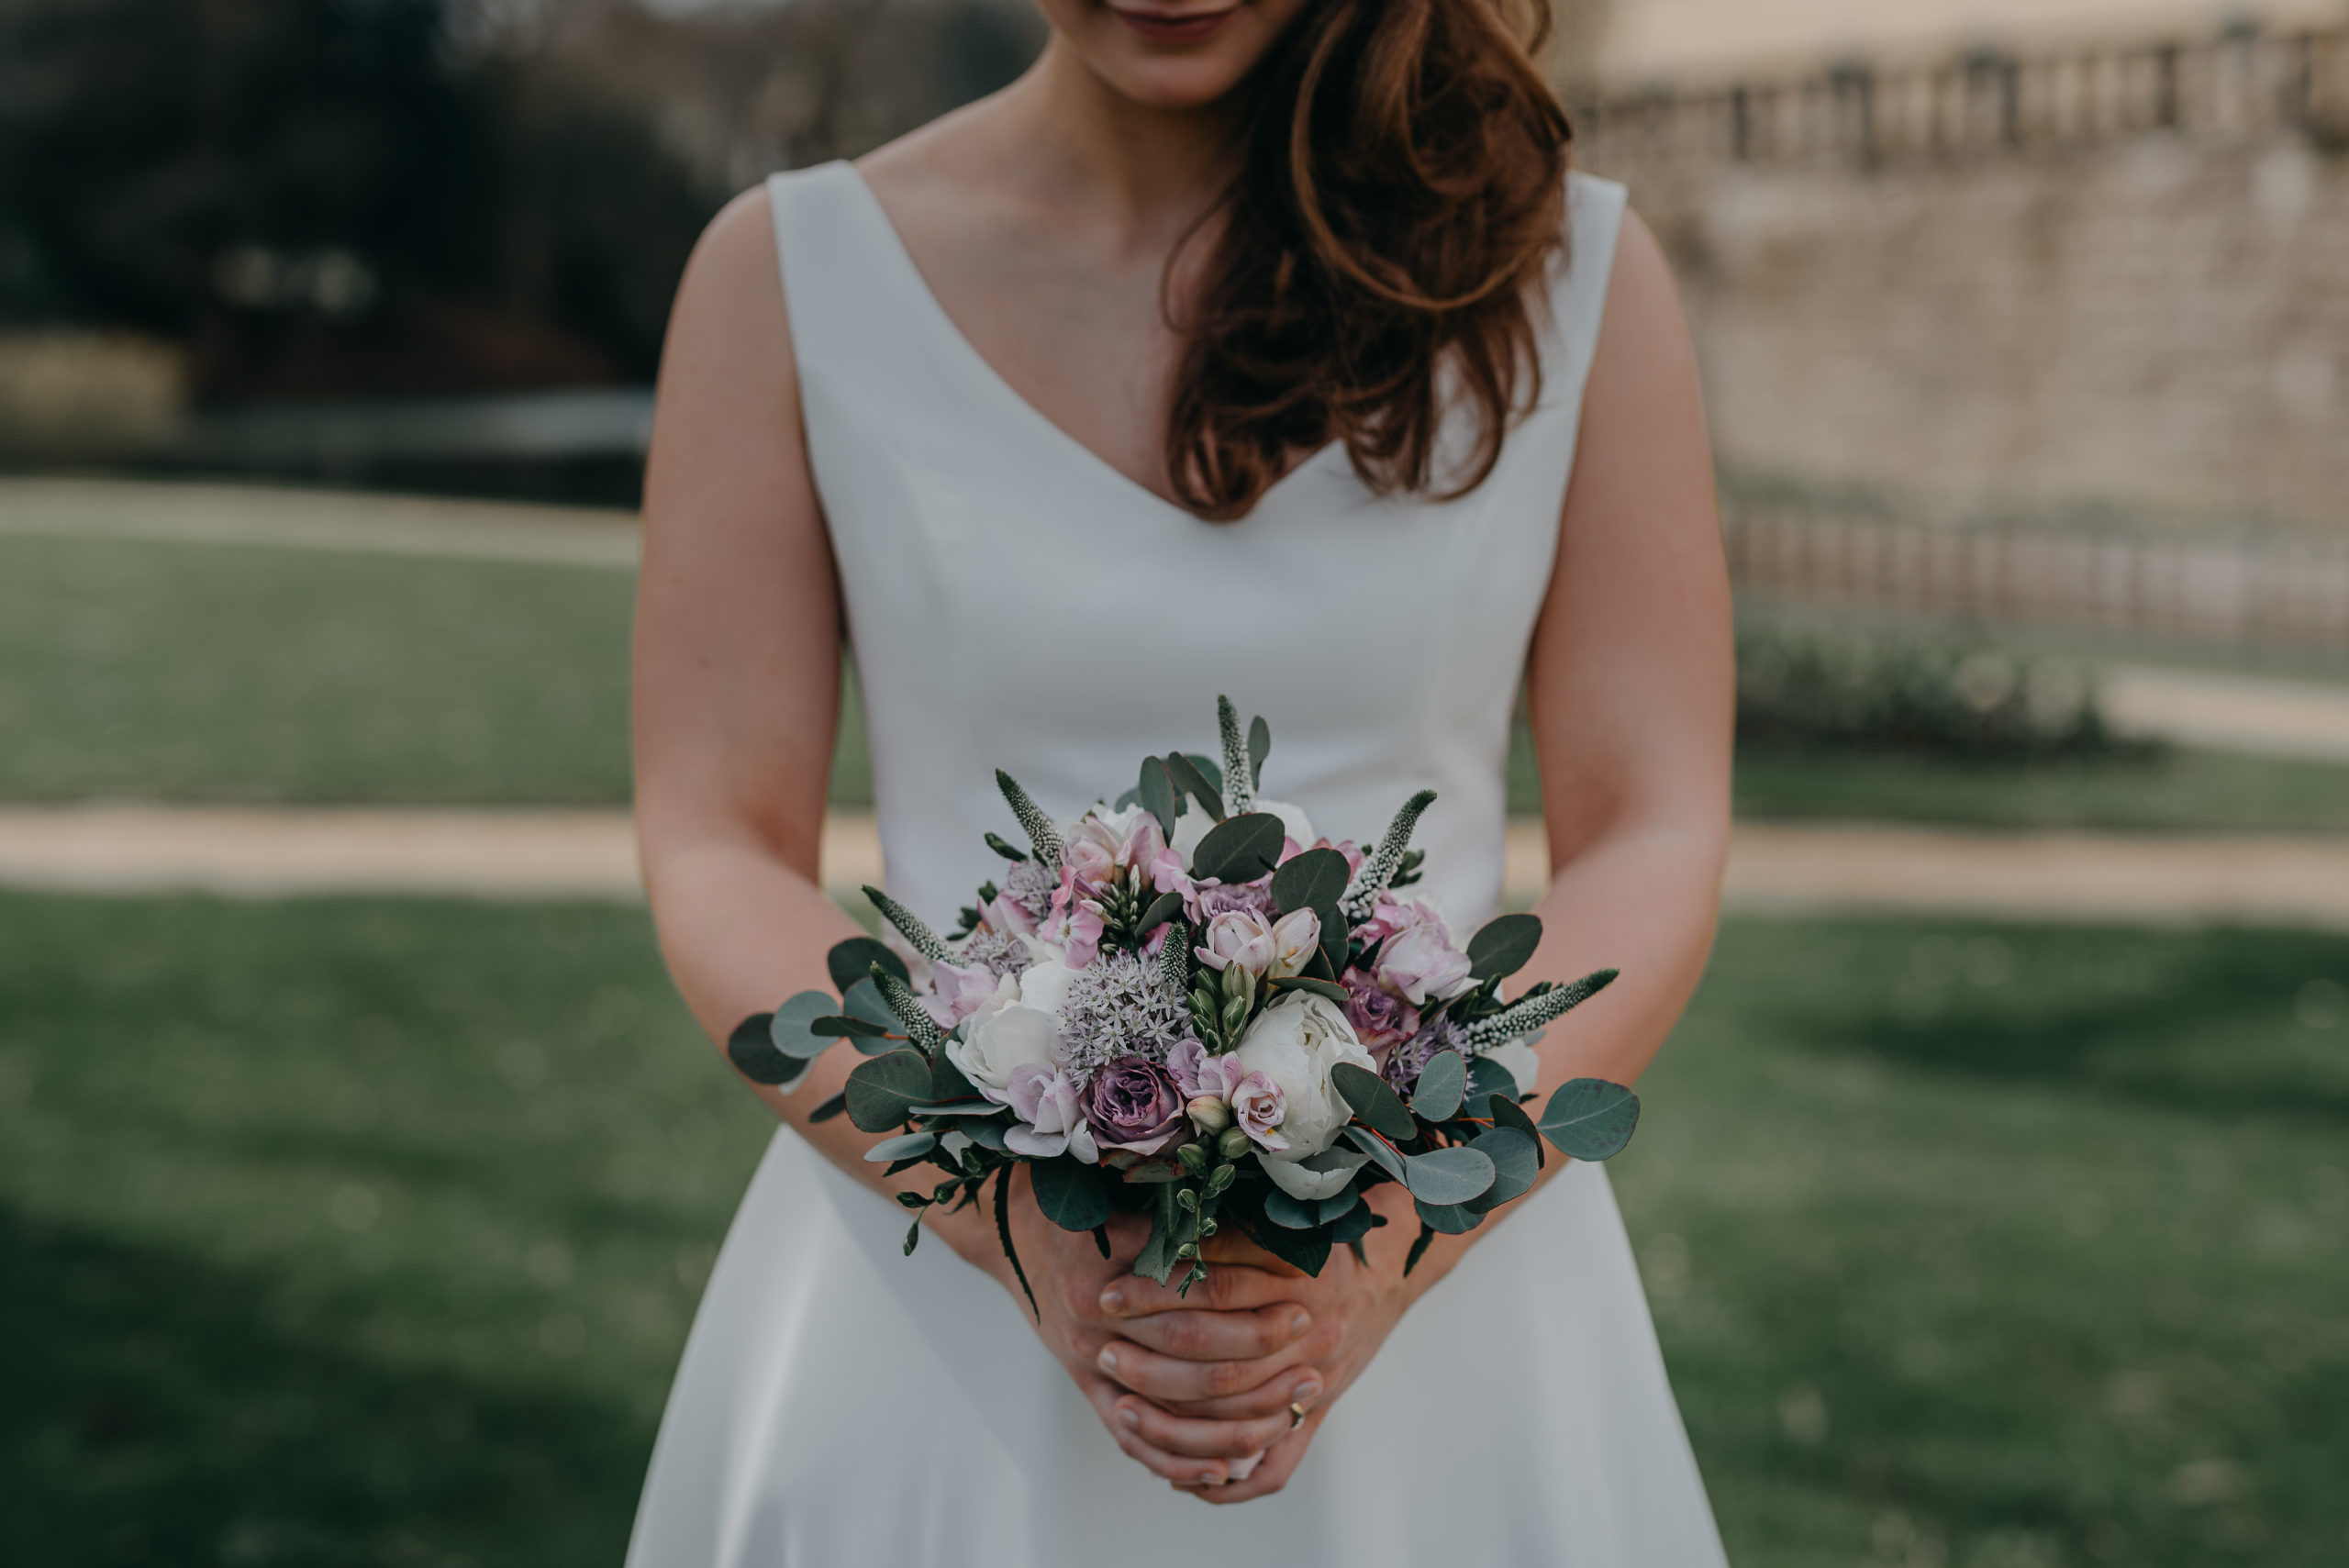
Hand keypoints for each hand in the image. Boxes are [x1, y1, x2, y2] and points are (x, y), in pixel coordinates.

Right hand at [926, 1166, 1322, 1488]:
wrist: (1005, 1228)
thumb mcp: (1120, 1188)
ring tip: (1297, 1405)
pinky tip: (1228, 1469)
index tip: (1309, 1290)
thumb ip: (1178, 1200)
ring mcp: (1089, 1363)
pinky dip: (1181, 1459)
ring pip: (1172, 1408)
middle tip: (1323, 1349)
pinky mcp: (1087, 1389)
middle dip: (1264, 1351)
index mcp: (1109, 1268)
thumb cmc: (1071, 1197)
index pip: (1197, 1290)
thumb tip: (1254, 1197)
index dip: (1257, 1292)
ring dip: (1239, 1415)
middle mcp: (1097, 1322)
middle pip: (1193, 1352)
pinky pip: (1135, 1441)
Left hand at [1096, 1181, 1433, 1502]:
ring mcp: (1314, 1383)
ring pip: (1237, 1422)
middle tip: (1105, 1353)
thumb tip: (1145, 1225)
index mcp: (1299, 1277)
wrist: (1387, 1271)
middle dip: (1153, 1361)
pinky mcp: (1317, 1415)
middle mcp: (1310, 1336)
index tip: (1108, 1292)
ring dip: (1174, 1421)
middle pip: (1219, 1362)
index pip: (1213, 1288)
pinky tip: (1182, 1476)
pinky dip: (1227, 1482)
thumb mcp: (1275, 1222)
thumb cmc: (1323, 1241)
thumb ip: (1219, 1228)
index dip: (1155, 1291)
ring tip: (1123, 1408)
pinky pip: (1273, 1468)